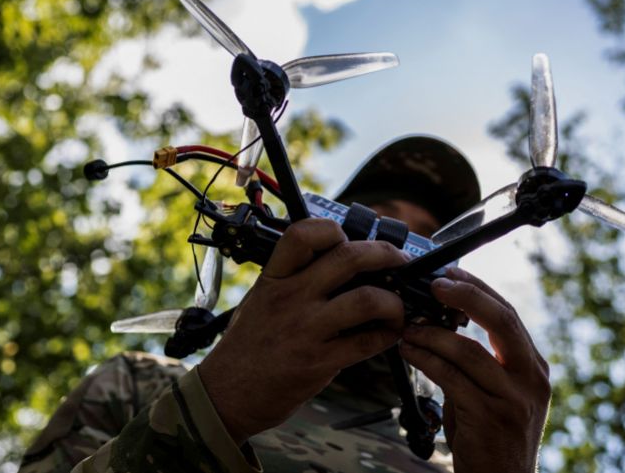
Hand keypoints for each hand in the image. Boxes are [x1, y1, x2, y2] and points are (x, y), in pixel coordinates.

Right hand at [199, 218, 408, 444]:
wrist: (225, 394)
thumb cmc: (247, 346)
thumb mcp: (260, 299)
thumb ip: (293, 279)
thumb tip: (340, 262)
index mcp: (274, 278)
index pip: (304, 234)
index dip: (334, 229)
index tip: (350, 239)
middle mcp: (290, 298)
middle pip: (349, 257)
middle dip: (385, 254)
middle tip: (399, 262)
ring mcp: (306, 329)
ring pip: (367, 299)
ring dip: (394, 302)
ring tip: (397, 306)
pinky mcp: (319, 361)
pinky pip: (368, 342)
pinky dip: (389, 335)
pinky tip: (390, 333)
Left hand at [399, 268, 550, 472]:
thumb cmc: (491, 436)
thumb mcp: (492, 391)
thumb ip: (474, 361)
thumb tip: (436, 325)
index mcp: (532, 365)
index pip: (507, 314)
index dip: (478, 289)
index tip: (451, 273)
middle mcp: (531, 377)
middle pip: (502, 320)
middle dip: (466, 295)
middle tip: (436, 284)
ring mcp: (515, 397)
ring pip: (470, 350)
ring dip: (433, 335)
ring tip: (408, 328)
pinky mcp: (492, 416)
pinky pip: (452, 378)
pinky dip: (426, 359)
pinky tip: (408, 352)